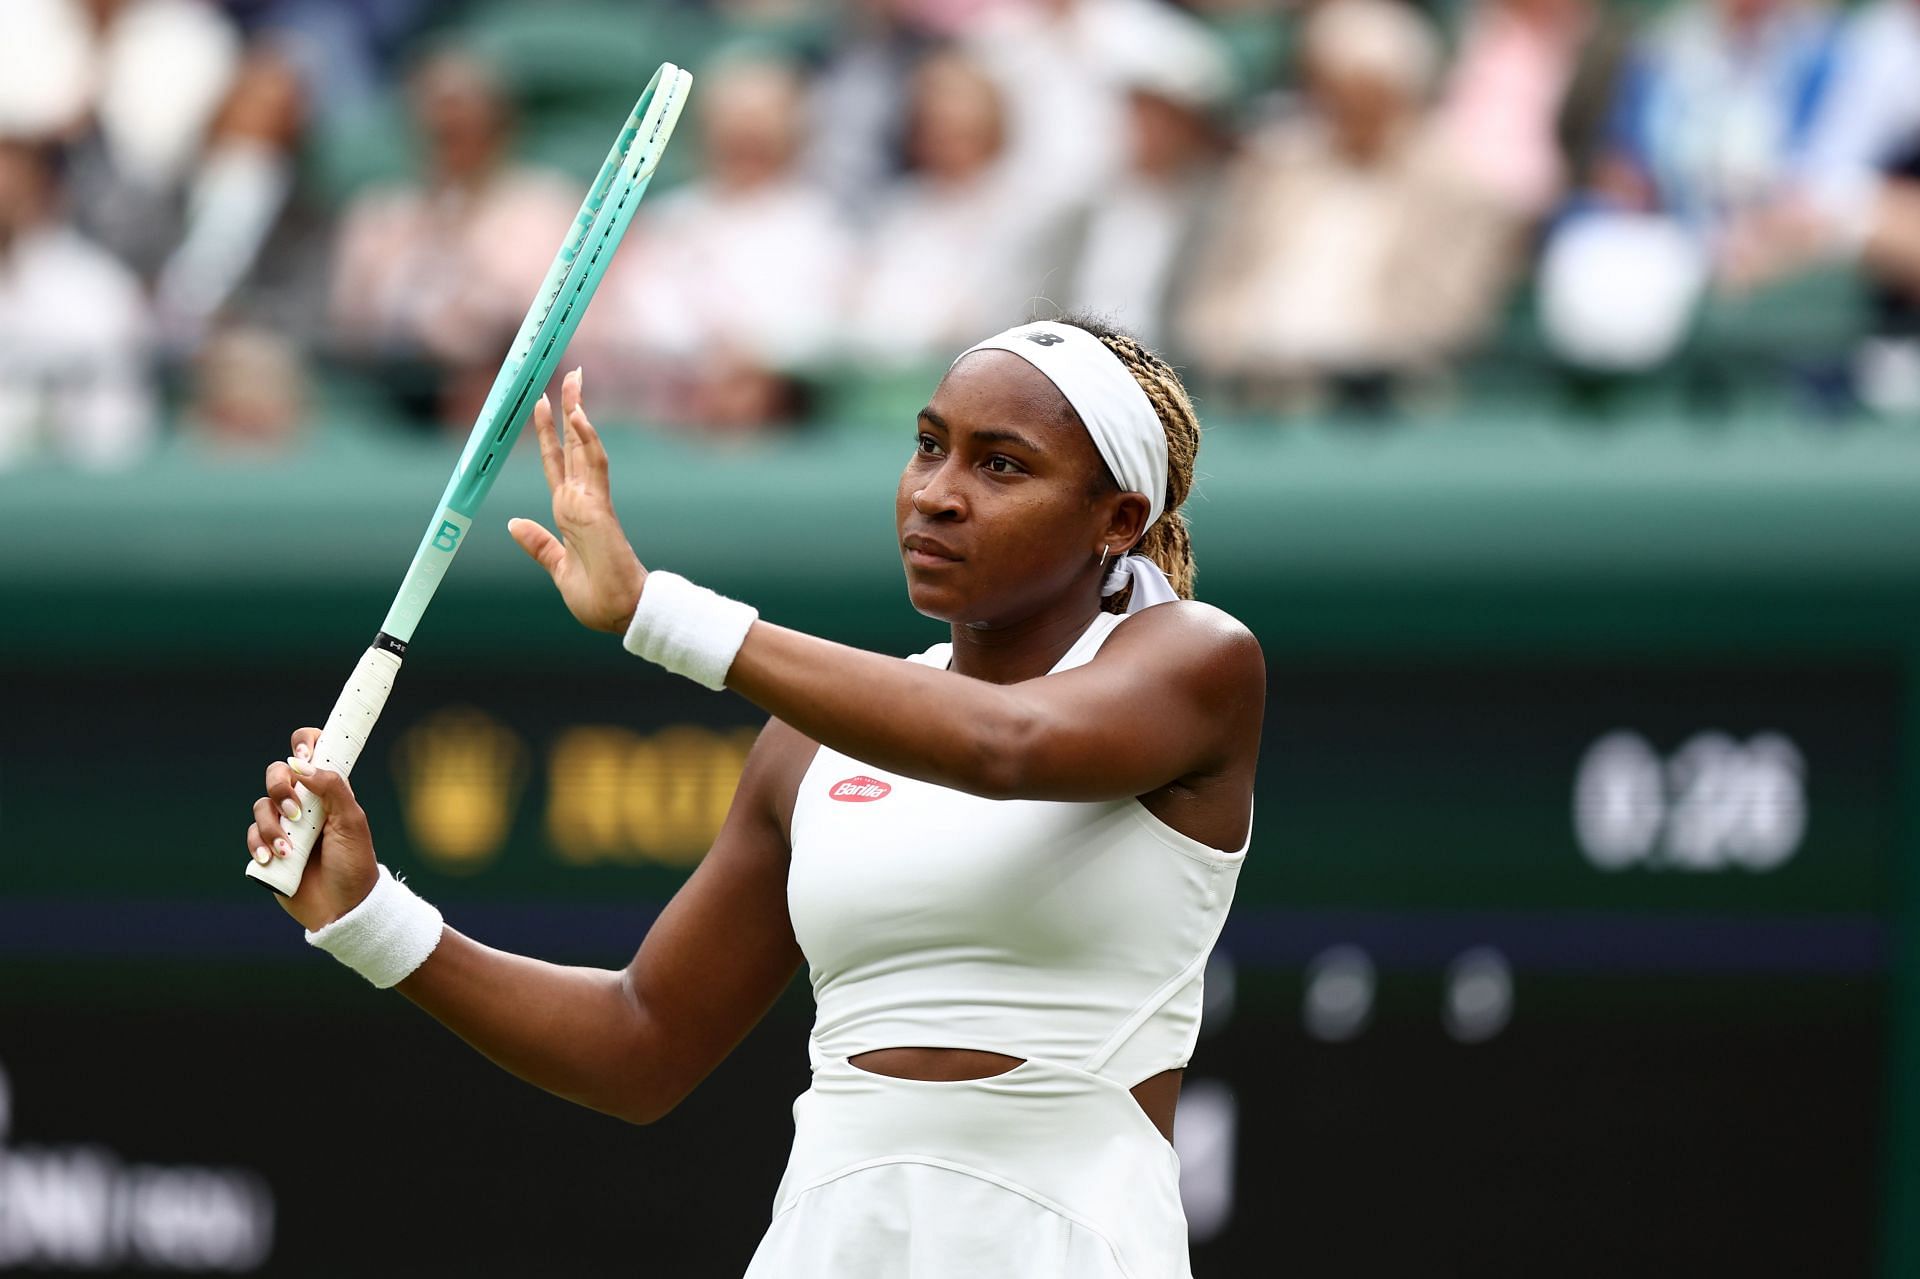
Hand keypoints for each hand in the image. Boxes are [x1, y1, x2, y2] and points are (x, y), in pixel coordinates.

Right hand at [248, 727, 379, 931]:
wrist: (343, 907)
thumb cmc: (354, 863)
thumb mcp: (352, 822)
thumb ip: (332, 788)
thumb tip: (302, 764)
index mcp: (328, 790)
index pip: (311, 753)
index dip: (303, 744)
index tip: (303, 756)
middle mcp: (304, 803)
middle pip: (277, 773)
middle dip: (279, 787)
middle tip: (295, 811)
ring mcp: (285, 825)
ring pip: (261, 805)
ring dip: (272, 826)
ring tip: (289, 850)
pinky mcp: (269, 848)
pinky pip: (252, 835)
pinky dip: (259, 845)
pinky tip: (273, 859)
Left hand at [509, 367, 646, 632]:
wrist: (619, 613)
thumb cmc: (596, 596)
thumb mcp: (557, 567)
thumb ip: (539, 544)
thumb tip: (513, 524)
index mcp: (569, 513)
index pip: (557, 463)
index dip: (548, 434)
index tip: (543, 403)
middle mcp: (580, 501)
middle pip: (573, 445)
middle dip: (569, 409)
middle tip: (571, 375)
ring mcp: (591, 502)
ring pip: (584, 447)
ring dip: (577, 412)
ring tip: (574, 380)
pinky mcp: (599, 509)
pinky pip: (594, 467)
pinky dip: (586, 440)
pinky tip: (578, 416)